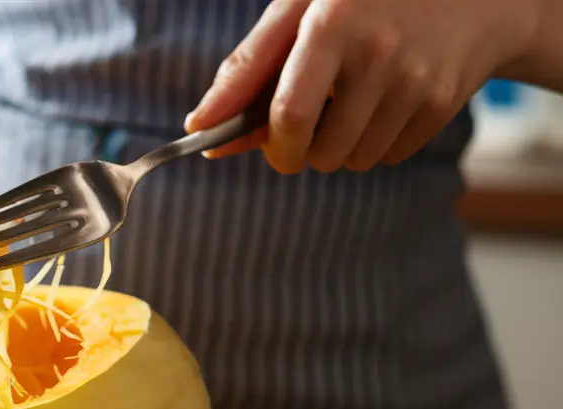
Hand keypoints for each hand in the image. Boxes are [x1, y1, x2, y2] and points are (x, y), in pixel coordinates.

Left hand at [184, 0, 537, 173]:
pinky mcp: (442, 102)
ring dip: (340, 146)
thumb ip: (247, 67)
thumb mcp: (299, 9)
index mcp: (332, 23)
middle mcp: (377, 52)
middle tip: (314, 117)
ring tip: (353, 100)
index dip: (273, 147)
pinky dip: (376, 142)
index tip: (271, 149)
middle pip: (320, 151)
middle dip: (305, 149)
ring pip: (353, 160)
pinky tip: (386, 100)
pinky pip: (387, 156)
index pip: (290, 114)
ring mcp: (415, 80)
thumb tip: (200, 125)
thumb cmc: (361, 0)